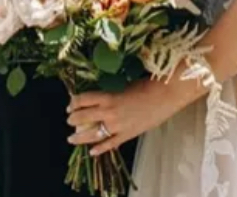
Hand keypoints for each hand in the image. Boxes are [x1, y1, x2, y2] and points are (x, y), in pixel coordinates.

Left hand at [67, 76, 199, 156]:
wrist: (167, 95)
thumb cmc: (148, 85)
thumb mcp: (127, 85)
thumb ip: (113, 93)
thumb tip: (104, 96)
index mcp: (109, 96)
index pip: (84, 99)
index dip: (74, 102)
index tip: (70, 104)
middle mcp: (110, 112)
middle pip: (84, 117)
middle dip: (74, 119)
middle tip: (69, 120)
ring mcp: (118, 126)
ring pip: (93, 134)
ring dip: (80, 137)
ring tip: (72, 138)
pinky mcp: (127, 135)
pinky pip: (110, 144)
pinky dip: (100, 149)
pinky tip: (92, 152)